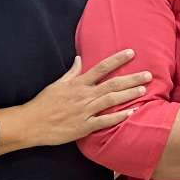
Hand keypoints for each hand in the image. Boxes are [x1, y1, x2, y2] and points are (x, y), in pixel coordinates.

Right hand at [17, 50, 151, 146]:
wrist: (31, 123)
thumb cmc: (43, 103)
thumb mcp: (57, 84)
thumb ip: (71, 72)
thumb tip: (79, 58)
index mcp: (78, 84)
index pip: (101, 67)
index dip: (117, 60)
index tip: (131, 53)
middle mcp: (84, 95)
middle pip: (112, 84)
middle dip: (132, 78)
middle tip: (148, 74)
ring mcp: (85, 111)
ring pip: (111, 100)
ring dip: (129, 95)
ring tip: (144, 90)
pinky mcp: (84, 126)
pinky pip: (104, 121)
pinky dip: (118, 117)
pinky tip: (131, 113)